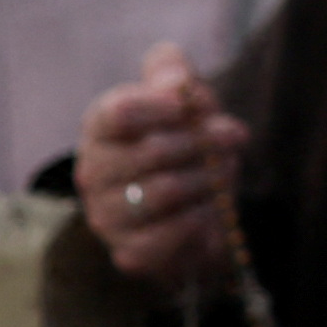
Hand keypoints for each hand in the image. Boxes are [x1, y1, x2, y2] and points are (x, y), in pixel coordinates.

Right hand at [72, 43, 246, 293]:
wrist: (198, 206)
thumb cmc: (186, 142)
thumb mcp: (185, 99)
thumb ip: (173, 73)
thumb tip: (174, 75)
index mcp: (100, 128)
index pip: (118, 113)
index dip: (160, 106)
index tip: (194, 105)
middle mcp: (92, 173)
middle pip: (151, 152)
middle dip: (203, 142)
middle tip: (234, 136)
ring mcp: (106, 216)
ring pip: (163, 192)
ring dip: (207, 178)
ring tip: (225, 169)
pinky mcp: (129, 252)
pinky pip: (165, 236)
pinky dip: (197, 219)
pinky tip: (208, 208)